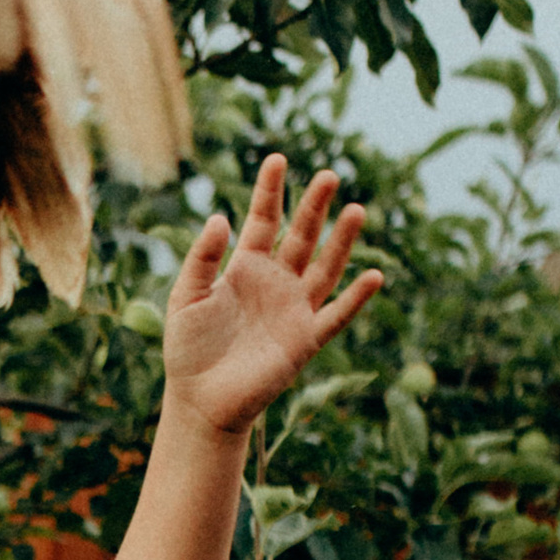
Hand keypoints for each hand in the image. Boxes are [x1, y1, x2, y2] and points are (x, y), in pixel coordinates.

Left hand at [160, 155, 382, 440]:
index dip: (270, 191)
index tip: (277, 159)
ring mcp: (293, 309)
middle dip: (314, 207)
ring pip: (324, 268)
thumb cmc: (188, 349)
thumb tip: (220, 217)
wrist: (200, 400)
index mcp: (245, 267)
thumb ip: (202, 257)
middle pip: (301, 237)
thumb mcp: (186, 296)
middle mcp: (275, 282)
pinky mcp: (305, 340)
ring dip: (341, 242)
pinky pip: (335, 315)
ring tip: (355, 210)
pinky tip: (373, 277)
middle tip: (329, 175)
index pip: (263, 220)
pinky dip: (355, 298)